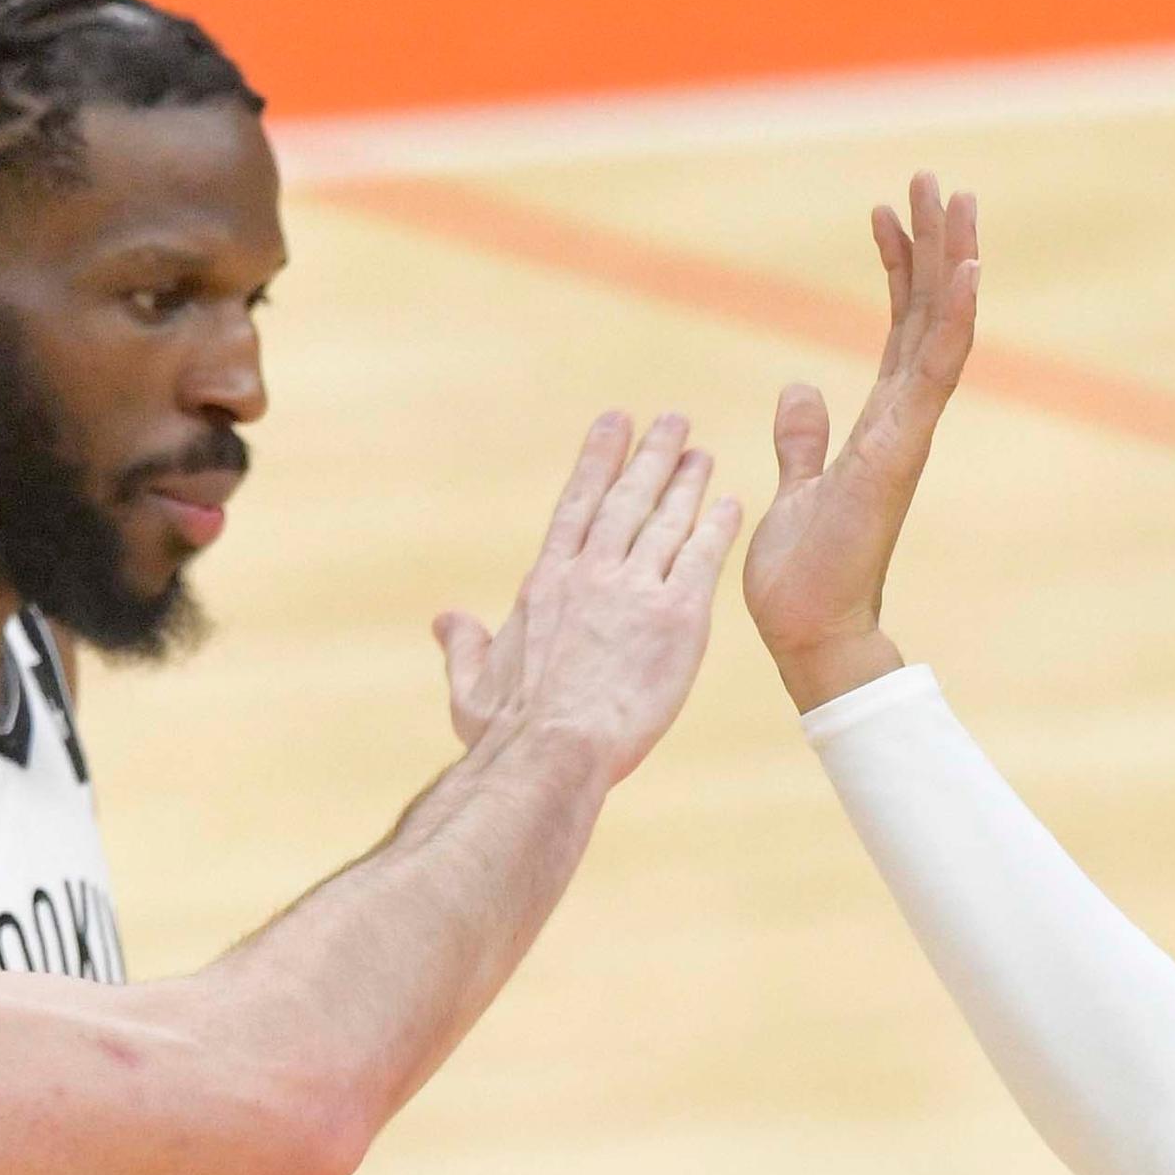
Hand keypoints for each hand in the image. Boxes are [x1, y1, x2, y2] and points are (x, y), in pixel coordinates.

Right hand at [433, 409, 740, 778]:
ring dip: (687, 483)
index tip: (614, 424)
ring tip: (702, 454)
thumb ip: (464, 647)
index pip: (575, 506)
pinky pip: (702, 560)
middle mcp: (592, 574)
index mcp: (546, 583)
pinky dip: (715, 529)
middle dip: (650, 457)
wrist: (553, 752)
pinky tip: (729, 506)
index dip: (597, 461)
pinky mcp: (676, 617)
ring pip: (667, 522)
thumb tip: (445, 621)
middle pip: (626, 500)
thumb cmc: (507, 733)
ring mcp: (635, 590)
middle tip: (672, 422)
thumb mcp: (472, 686)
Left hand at [743, 173, 981, 710]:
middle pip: (930, 315)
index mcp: (881, 425)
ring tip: (954, 196)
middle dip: (935, 244)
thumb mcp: (795, 489)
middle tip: (934, 178)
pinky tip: (964, 267)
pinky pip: (935, 374)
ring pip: (942, 331)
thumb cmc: (804, 577)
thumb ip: (803, 440)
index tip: (886, 211)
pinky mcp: (898, 453)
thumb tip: (798, 390)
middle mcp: (904, 422)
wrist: (809, 635)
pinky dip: (951, 319)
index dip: (899, 268)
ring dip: (951, 262)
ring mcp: (907, 435)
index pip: (901, 329)